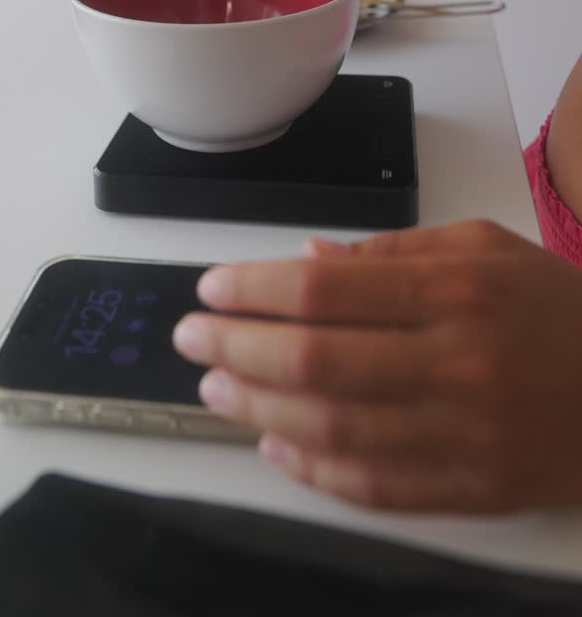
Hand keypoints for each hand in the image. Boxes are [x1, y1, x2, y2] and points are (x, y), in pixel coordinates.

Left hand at [173, 221, 581, 513]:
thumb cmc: (553, 306)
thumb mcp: (484, 248)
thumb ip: (392, 252)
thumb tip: (306, 260)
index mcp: (457, 289)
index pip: (328, 290)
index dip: (255, 290)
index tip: (212, 289)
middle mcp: (458, 360)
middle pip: (318, 360)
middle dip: (238, 346)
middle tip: (191, 338)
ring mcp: (467, 433)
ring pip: (337, 427)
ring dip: (261, 408)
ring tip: (217, 387)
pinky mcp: (477, 489)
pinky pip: (378, 486)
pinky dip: (317, 470)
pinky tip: (277, 446)